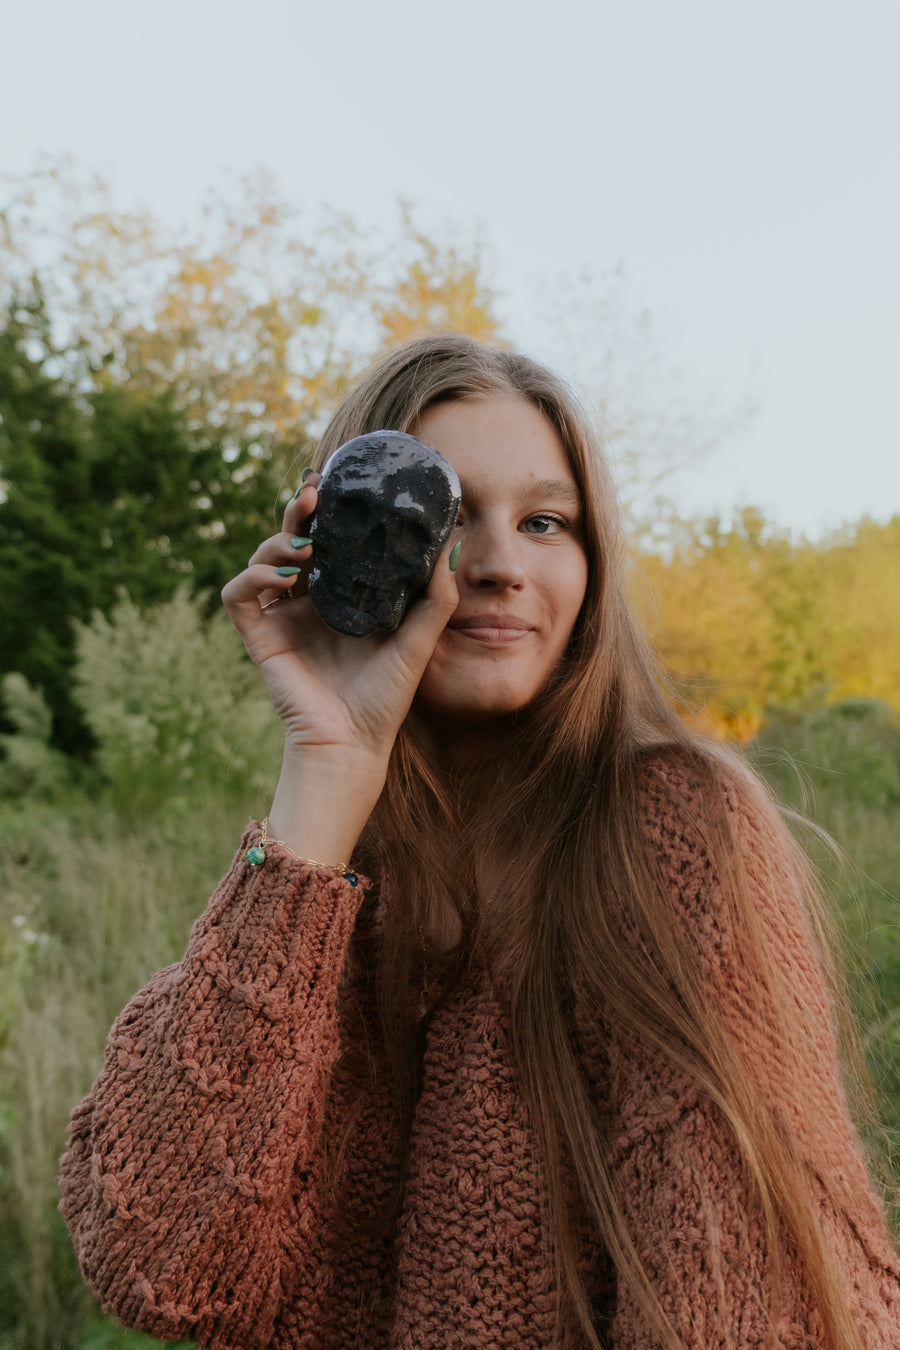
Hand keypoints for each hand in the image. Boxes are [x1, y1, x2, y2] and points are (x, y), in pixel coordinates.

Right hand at [221, 475, 458, 850]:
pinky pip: (239, 595)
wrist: (353, 745)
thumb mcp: (419, 641)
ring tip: (305, 547)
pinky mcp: (260, 638)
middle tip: (314, 496)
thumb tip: (449, 548)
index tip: (339, 485)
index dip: (329, 512)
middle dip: (300, 512)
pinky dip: (252, 577)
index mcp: (344, 597)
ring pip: (262, 559)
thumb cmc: (386, 699)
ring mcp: (282, 618)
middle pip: (294, 540)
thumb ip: (435, 598)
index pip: (331, 541)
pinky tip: (283, 577)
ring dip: (278, 542)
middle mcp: (310, 602)